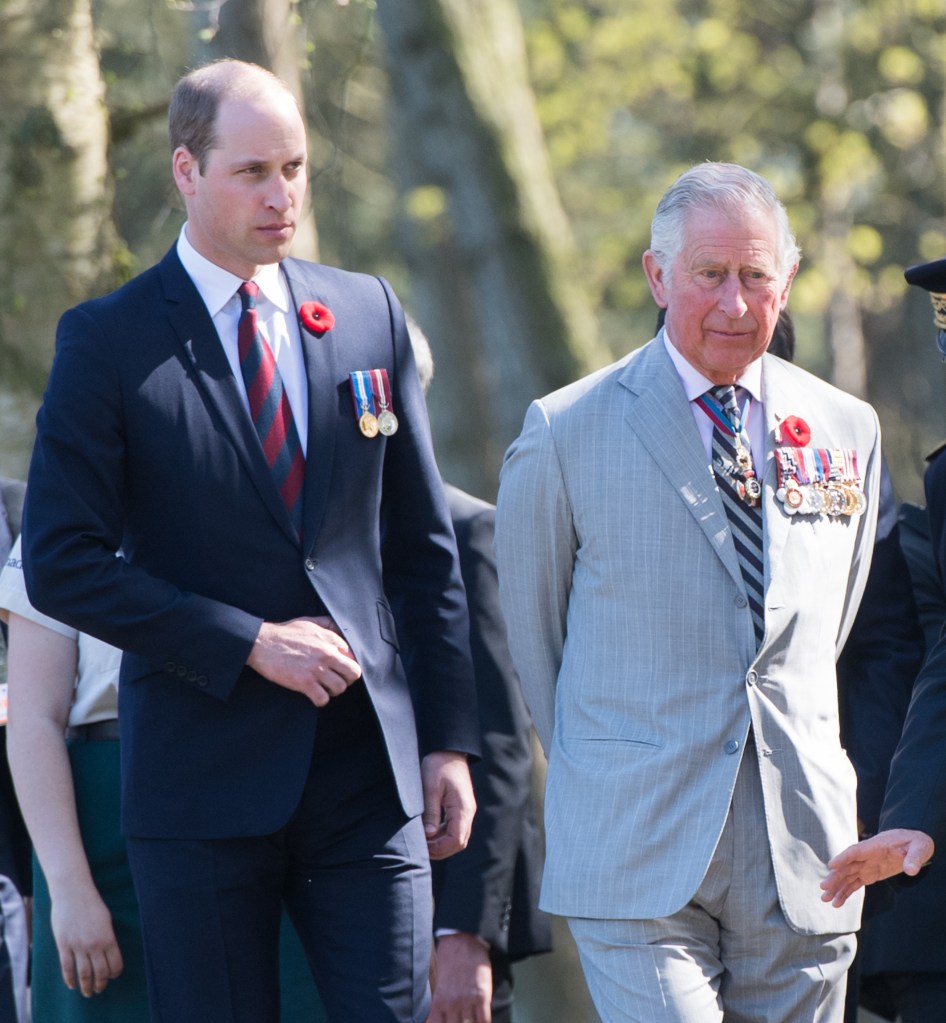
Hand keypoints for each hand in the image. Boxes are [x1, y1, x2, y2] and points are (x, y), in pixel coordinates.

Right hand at [50, 885, 122, 995]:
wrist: (73, 893)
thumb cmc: (91, 903)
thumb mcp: (106, 920)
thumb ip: (107, 937)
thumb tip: (108, 953)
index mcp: (108, 938)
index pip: (115, 964)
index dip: (115, 974)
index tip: (113, 977)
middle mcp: (94, 945)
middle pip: (100, 973)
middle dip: (101, 984)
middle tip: (99, 989)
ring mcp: (78, 946)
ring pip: (84, 974)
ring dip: (86, 986)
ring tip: (88, 992)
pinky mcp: (64, 945)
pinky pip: (67, 968)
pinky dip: (70, 979)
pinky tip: (72, 985)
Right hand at [247, 616, 361, 706]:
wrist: (261, 643)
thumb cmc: (285, 632)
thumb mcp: (310, 621)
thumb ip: (328, 625)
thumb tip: (342, 633)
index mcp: (330, 639)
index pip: (354, 656)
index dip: (347, 664)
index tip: (339, 669)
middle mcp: (327, 653)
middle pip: (354, 673)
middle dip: (347, 679)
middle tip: (335, 680)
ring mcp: (316, 669)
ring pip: (340, 688)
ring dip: (333, 691)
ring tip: (323, 687)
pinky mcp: (304, 683)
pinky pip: (323, 699)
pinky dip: (320, 700)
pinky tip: (314, 695)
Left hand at [421, 751, 475, 859]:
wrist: (449, 750)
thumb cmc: (438, 766)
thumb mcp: (430, 788)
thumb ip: (431, 812)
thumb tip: (429, 835)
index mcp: (462, 808)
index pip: (456, 840)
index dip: (440, 848)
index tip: (423, 846)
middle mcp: (468, 812)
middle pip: (459, 842)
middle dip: (441, 849)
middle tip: (421, 847)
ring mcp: (466, 810)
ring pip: (458, 837)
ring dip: (442, 843)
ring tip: (424, 841)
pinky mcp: (461, 807)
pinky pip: (455, 828)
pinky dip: (443, 834)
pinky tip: (430, 832)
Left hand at [426, 932, 491, 1022]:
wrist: (462, 940)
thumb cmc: (450, 959)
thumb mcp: (439, 982)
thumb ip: (439, 1002)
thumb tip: (435, 1018)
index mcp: (439, 1001)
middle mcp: (452, 1004)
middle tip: (461, 1022)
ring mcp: (467, 1001)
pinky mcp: (482, 996)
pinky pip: (484, 1019)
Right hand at [820, 828, 933, 906]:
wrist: (913, 843)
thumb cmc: (914, 842)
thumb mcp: (919, 847)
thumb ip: (913, 858)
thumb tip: (910, 870)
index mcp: (875, 847)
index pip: (855, 851)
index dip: (843, 858)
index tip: (831, 865)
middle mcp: (866, 856)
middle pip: (847, 867)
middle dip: (835, 877)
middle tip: (824, 887)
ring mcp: (866, 866)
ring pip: (847, 877)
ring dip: (836, 887)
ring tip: (824, 899)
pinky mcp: (869, 874)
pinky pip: (854, 884)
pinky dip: (845, 892)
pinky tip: (837, 902)